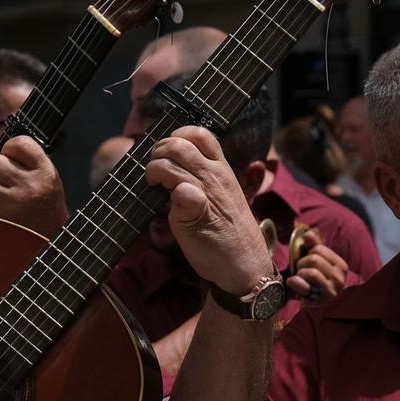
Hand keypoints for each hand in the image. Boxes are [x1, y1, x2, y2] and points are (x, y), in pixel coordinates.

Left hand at [0, 135, 68, 237]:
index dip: (11, 149)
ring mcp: (12, 204)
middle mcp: (30, 187)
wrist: (51, 241)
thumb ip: (30, 160)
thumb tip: (4, 148)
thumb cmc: (45, 206)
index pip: (20, 144)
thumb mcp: (49, 179)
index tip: (13, 157)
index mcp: (46, 174)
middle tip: (4, 180)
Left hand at [143, 127, 272, 293]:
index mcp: (222, 170)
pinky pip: (180, 189)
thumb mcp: (219, 198)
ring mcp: (206, 192)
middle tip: (155, 171)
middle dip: (159, 151)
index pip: (200, 134)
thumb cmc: (229, 235)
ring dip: (155, 169)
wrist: (244, 266)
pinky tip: (164, 203)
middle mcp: (215, 176)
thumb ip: (200, 181)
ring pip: (174, 159)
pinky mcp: (194, 213)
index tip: (168, 155)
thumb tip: (174, 167)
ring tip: (154, 184)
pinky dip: (167, 191)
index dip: (177, 136)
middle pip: (181, 142)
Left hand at [286, 239, 348, 303]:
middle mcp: (341, 275)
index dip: (306, 254)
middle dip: (301, 264)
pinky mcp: (326, 298)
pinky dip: (296, 282)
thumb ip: (312, 249)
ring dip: (299, 274)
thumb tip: (308, 233)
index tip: (304, 265)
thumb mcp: (314, 266)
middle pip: (314, 257)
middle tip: (300, 274)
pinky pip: (307, 282)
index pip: (318, 248)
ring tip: (300, 281)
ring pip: (311, 269)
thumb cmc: (312, 287)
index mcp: (340, 265)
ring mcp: (335, 287)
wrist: (314, 311)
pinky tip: (294, 284)